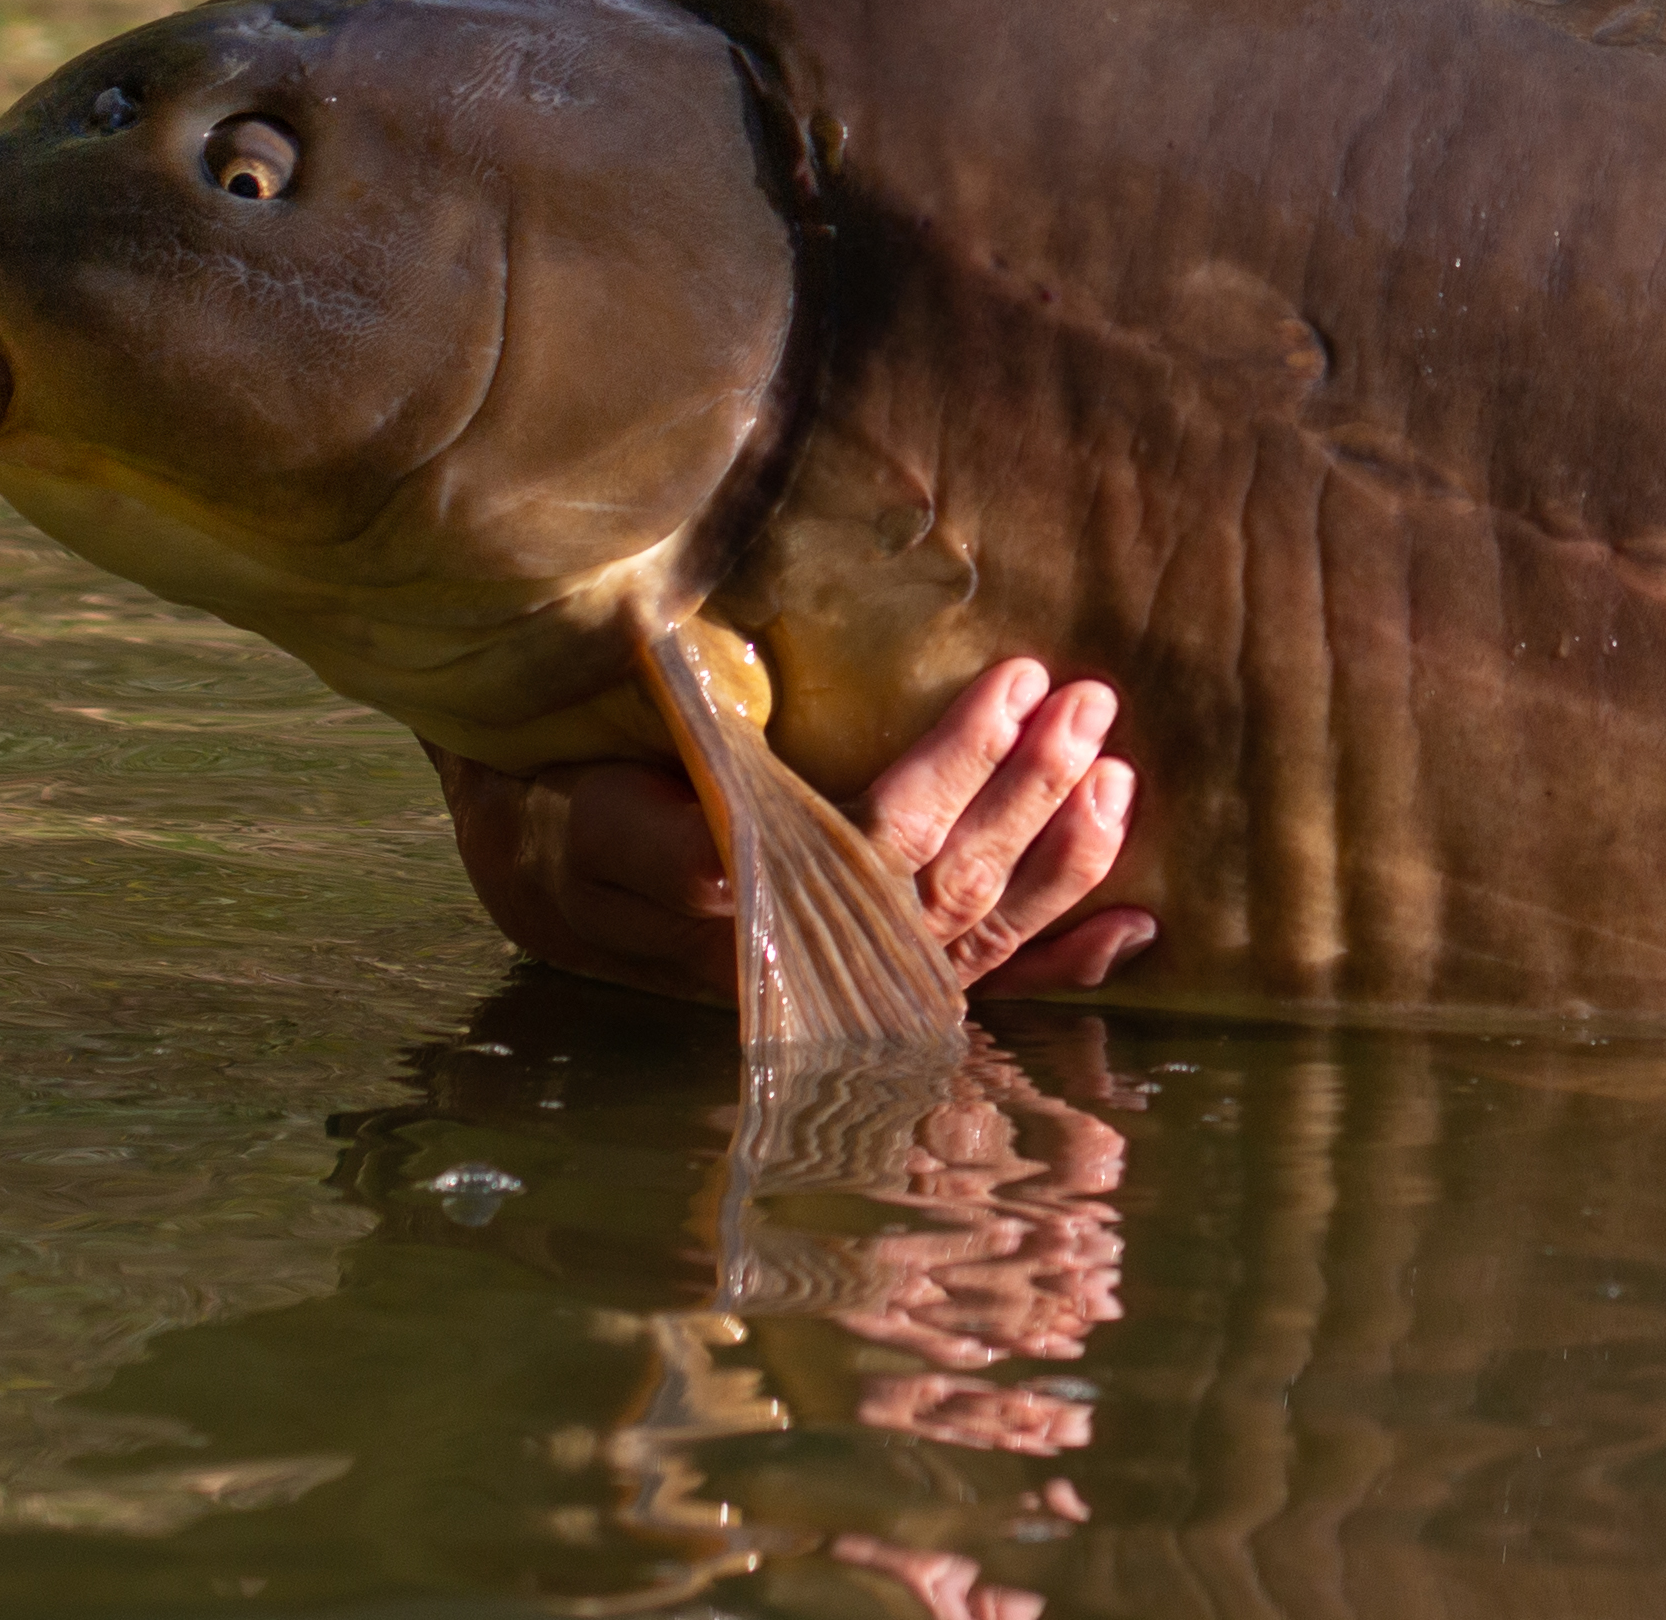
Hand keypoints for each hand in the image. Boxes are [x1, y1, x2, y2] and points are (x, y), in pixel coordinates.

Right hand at [428, 658, 1157, 1003]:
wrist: (529, 852)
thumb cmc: (549, 819)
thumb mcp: (569, 827)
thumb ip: (648, 846)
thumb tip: (731, 862)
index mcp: (746, 924)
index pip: (874, 840)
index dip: (955, 765)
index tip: (1016, 681)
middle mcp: (812, 968)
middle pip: (946, 884)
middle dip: (1028, 794)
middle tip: (1091, 702)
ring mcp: (849, 980)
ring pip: (978, 929)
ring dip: (1060, 859)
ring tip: (1120, 771)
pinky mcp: (870, 980)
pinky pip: (982, 984)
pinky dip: (1062, 961)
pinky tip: (1136, 929)